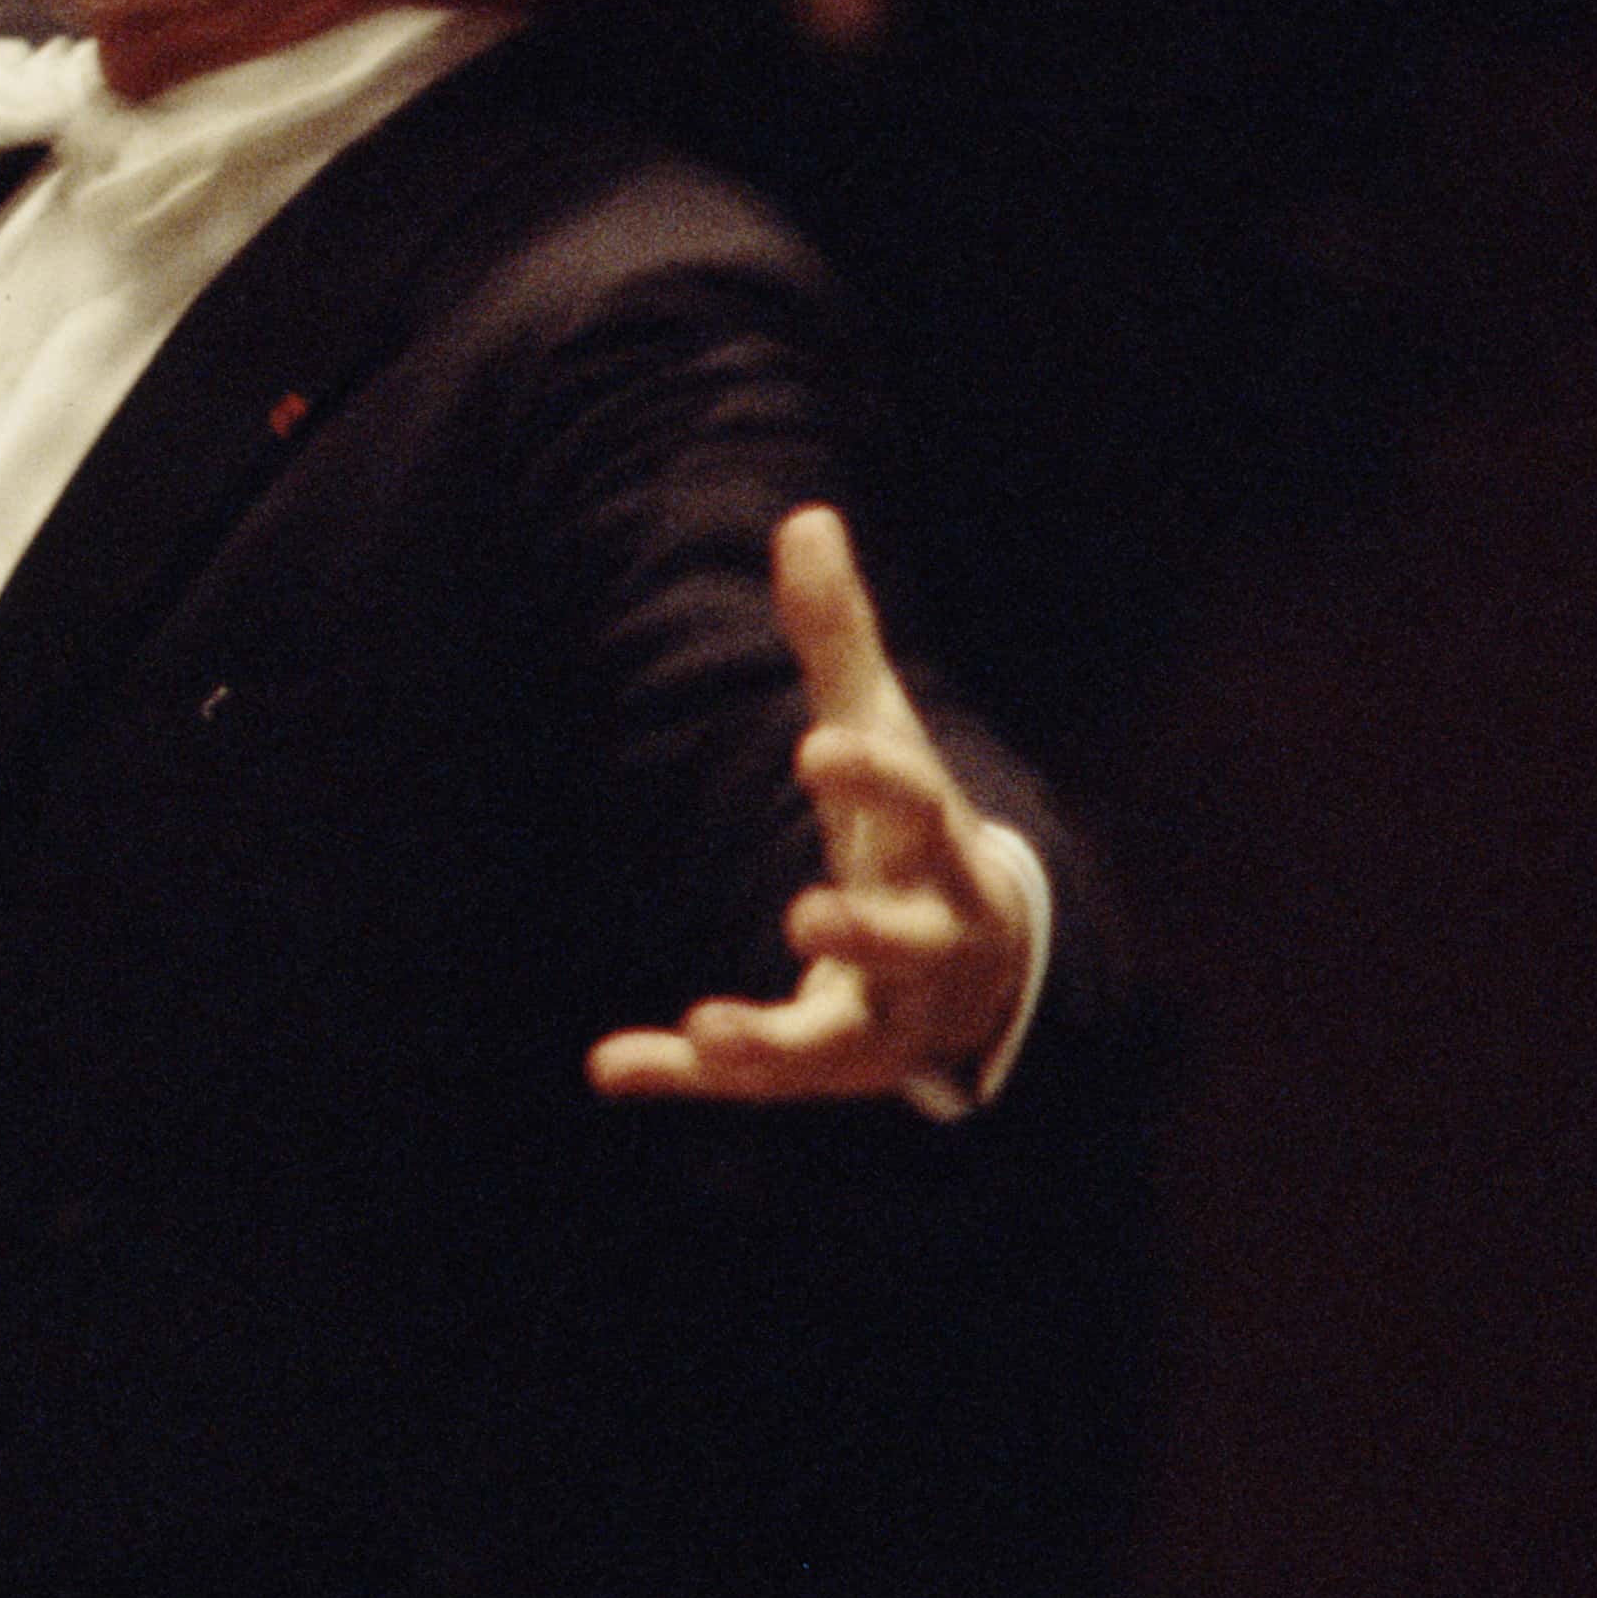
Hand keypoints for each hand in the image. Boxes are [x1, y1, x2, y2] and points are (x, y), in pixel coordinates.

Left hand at [588, 505, 1036, 1105]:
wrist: (979, 967)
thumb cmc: (916, 829)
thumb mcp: (880, 731)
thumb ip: (838, 638)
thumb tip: (804, 517)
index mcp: (937, 846)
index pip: (919, 804)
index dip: (875, 777)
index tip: (820, 745)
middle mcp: (926, 939)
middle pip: (909, 941)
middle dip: (865, 934)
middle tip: (809, 916)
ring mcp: (885, 1015)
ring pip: (839, 1041)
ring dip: (776, 1040)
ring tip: (711, 1025)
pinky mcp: (831, 1066)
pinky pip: (763, 1080)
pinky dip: (689, 1075)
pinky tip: (616, 1065)